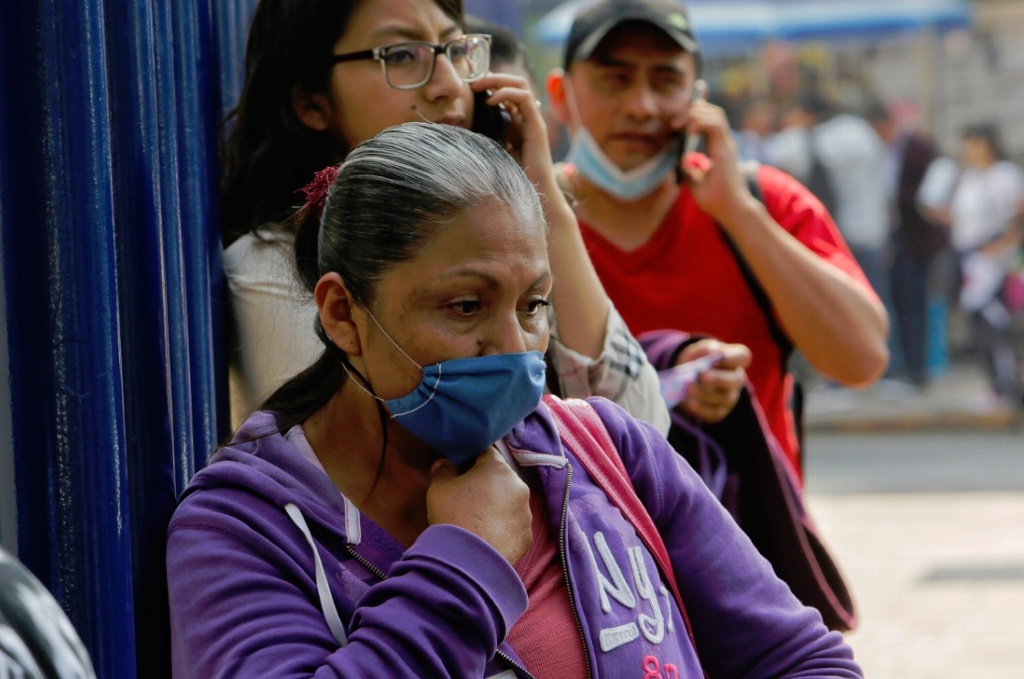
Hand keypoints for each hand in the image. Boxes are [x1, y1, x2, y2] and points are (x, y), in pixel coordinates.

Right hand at [426, 447, 532, 564]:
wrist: (467, 561)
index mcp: (498, 469)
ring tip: (476, 522)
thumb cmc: (453, 516)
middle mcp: (519, 487)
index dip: (471, 461)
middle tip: (466, 499)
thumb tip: (445, 464)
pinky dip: (502, 528)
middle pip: (500, 479)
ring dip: (496, 507)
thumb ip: (442, 470)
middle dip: (485, 485)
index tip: (460, 472)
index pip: (486, 454)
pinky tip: (486, 537)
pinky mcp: (526, 537)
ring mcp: (526, 514)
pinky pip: (513, 526)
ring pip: (509, 503)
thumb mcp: (439, 488)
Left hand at [471, 74, 550, 185]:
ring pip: (521, 85)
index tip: (471, 87)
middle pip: (515, 83)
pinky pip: (524, 98)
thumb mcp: (492, 150)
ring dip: (498, 81)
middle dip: (493, 78)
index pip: (507, 91)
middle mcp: (527, 117)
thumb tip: (464, 126)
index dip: (490, 84)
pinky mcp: (537, 126)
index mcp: (517, 121)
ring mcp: (533, 120)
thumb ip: (485, 136)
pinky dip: (507, 93)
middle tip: (473, 81)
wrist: (533, 193)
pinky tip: (491, 101)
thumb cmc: (512, 176)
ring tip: (480, 86)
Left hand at [673, 98, 757, 224]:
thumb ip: (691, 171)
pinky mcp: (725, 150)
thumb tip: (681, 163)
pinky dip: (700, 122)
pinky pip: (716, 125)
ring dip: (695, 114)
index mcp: (718, 147)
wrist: (731, 211)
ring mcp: (726, 145)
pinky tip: (688, 132)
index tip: (676, 124)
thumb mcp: (696, 183)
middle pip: (713, 112)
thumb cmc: (716, 200)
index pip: (710, 119)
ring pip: (716, 115)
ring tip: (679, 125)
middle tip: (674, 123)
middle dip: (692, 110)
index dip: (695, 114)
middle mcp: (724, 143)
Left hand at [675, 339, 751, 422]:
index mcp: (735, 360)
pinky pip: (715, 413)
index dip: (733, 357)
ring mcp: (730, 396)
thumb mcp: (699, 350)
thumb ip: (705, 350)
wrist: (687, 377)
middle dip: (718, 378)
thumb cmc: (698, 359)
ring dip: (705, 394)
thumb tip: (712, 353)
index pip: (743, 357)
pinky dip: (702, 408)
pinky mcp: (720, 411)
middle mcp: (737, 379)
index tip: (720, 354)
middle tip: (702, 376)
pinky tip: (690, 403)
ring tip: (689, 389)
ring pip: (724, 398)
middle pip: (735, 381)